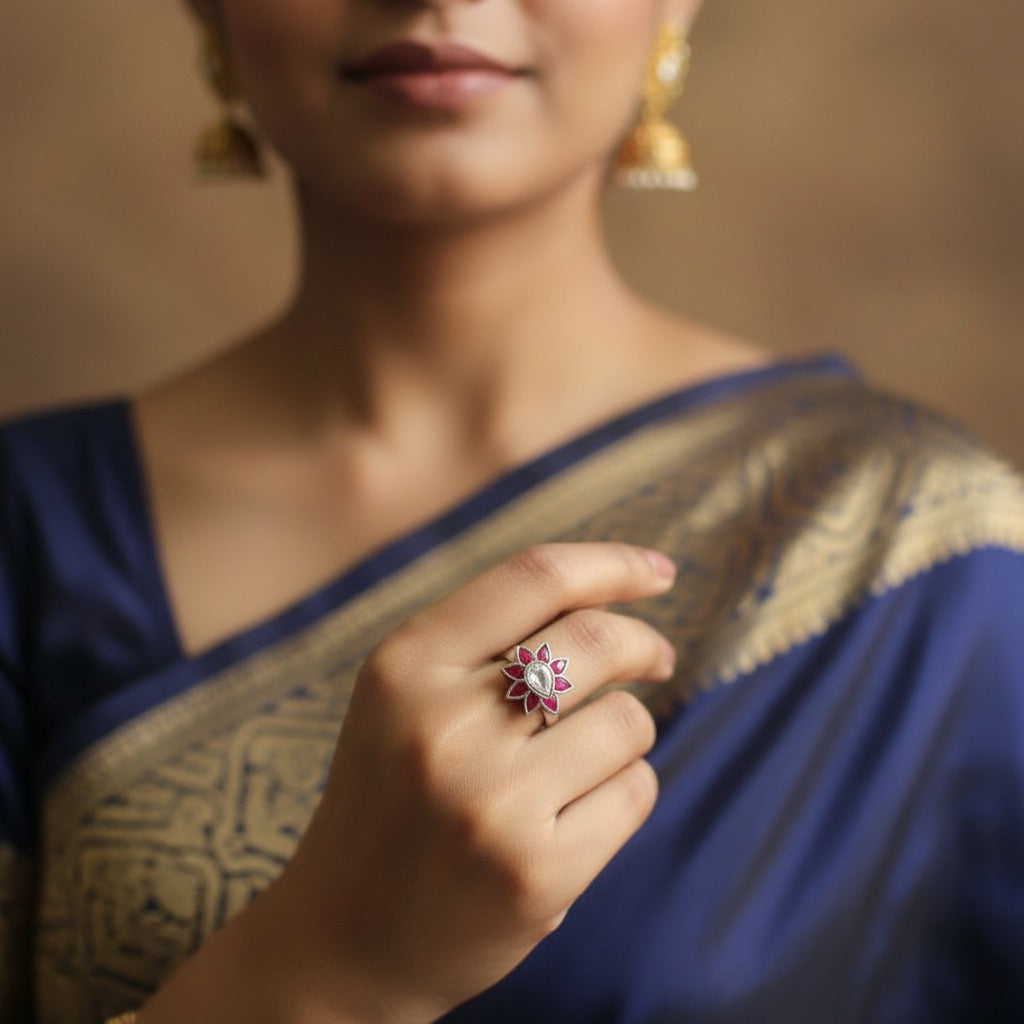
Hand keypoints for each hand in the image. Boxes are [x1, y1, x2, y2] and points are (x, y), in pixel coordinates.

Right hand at [276, 543, 676, 1022]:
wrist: (344, 938)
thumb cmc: (390, 798)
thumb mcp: (405, 697)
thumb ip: (487, 639)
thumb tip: (611, 593)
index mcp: (405, 664)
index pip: (536, 577)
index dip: (612, 563)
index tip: (658, 571)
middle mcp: (444, 723)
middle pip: (598, 640)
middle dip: (645, 643)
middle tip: (658, 659)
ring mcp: (492, 800)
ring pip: (629, 719)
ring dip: (624, 732)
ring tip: (578, 764)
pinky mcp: (537, 872)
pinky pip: (635, 791)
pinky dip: (624, 791)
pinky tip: (576, 814)